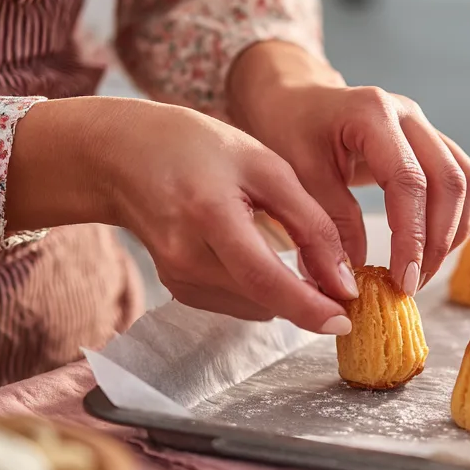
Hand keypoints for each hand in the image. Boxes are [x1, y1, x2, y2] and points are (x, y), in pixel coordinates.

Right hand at [7, 97, 358, 332]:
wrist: (122, 156)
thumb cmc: (198, 148)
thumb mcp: (264, 166)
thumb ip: (309, 221)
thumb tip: (342, 279)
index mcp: (210, 215)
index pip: (265, 279)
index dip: (309, 306)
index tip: (346, 320)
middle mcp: (187, 256)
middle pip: (263, 299)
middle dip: (309, 300)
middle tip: (343, 285)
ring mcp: (178, 277)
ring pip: (255, 306)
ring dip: (286, 293)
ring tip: (305, 262)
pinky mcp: (179, 288)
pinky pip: (237, 301)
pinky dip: (261, 288)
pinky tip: (263, 256)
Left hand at [228, 43, 469, 293]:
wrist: (294, 98)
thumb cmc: (289, 129)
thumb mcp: (297, 174)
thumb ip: (329, 221)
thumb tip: (355, 277)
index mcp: (372, 113)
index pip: (409, 181)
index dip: (411, 236)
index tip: (403, 280)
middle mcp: (409, 115)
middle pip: (450, 182)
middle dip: (436, 242)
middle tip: (412, 285)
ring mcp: (425, 127)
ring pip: (466, 183)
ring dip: (452, 233)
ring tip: (424, 271)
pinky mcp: (431, 143)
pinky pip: (463, 182)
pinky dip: (455, 219)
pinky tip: (432, 248)